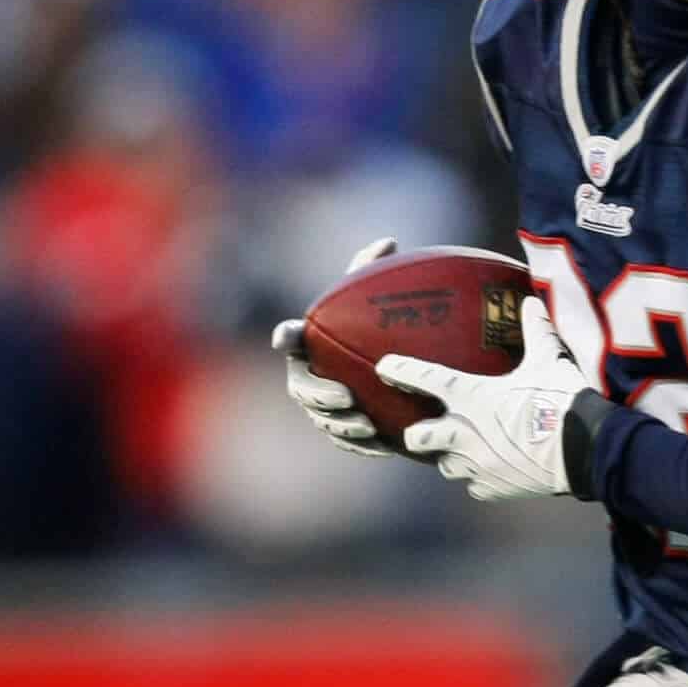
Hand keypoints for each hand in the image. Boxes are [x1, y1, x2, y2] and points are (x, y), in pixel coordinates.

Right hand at [270, 238, 402, 458]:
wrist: (401, 382)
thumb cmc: (382, 334)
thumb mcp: (381, 303)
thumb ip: (376, 273)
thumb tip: (388, 242)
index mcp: (312, 344)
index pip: (291, 338)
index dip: (286, 336)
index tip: (287, 335)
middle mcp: (309, 376)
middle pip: (301, 388)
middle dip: (318, 394)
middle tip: (345, 395)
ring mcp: (322, 408)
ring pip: (322, 420)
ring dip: (340, 425)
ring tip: (366, 424)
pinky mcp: (342, 432)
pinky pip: (344, 442)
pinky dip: (359, 444)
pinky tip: (380, 444)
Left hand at [379, 296, 583, 498]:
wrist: (585, 450)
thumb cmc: (562, 400)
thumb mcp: (549, 360)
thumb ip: (536, 330)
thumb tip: (532, 301)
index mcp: (471, 396)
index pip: (424, 378)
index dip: (400, 370)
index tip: (385, 368)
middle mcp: (464, 433)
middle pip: (416, 439)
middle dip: (417, 435)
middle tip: (425, 430)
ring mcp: (476, 465)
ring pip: (446, 466)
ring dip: (452, 458)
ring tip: (467, 451)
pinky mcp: (492, 488)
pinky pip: (475, 486)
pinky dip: (481, 479)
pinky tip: (494, 471)